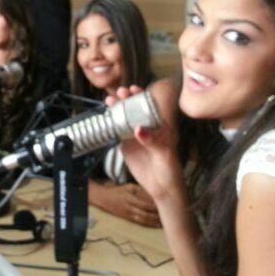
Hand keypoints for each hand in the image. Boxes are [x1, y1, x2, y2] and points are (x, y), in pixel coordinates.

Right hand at [90, 181, 160, 226]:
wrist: (102, 199)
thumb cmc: (117, 191)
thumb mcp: (128, 187)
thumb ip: (140, 190)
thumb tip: (154, 193)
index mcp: (131, 198)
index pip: (146, 203)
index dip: (157, 206)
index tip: (167, 204)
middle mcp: (130, 208)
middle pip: (147, 213)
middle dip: (158, 215)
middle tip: (170, 215)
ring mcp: (129, 214)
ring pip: (145, 220)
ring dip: (155, 222)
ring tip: (166, 222)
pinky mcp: (128, 219)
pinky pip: (140, 222)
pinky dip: (149, 224)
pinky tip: (156, 225)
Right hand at [108, 80, 182, 201]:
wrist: (161, 187)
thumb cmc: (169, 168)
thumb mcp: (164, 153)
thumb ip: (152, 140)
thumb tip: (138, 129)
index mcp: (159, 125)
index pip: (150, 105)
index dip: (142, 95)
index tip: (134, 88)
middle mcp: (146, 127)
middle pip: (134, 108)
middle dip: (127, 98)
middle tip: (120, 92)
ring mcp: (135, 135)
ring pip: (124, 117)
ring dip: (117, 107)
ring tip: (109, 100)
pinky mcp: (125, 144)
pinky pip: (116, 131)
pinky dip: (110, 122)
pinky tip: (105, 115)